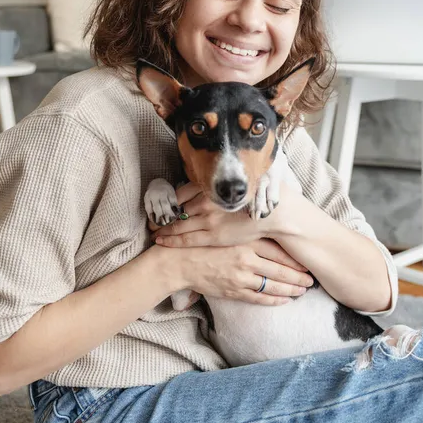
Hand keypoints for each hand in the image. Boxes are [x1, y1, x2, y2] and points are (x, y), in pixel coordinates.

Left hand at [151, 181, 300, 247]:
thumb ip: (216, 183)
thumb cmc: (255, 197)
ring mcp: (208, 220)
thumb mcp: (234, 184)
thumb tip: (200, 181)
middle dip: (160, 214)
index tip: (156, 203)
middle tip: (149, 219)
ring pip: (177, 224)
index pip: (179, 192)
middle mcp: (205, 201)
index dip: (165, 199)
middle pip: (175, 208)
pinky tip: (161, 241)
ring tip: (152, 230)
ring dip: (162, 227)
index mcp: (210, 187)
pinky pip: (186, 239)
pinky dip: (171, 239)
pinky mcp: (212, 237)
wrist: (273, 215)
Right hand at [158, 237, 313, 305]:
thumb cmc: (205, 242)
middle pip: (281, 270)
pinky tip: (285, 300)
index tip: (308, 262)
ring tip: (303, 291)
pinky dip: (274, 300)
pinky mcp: (234, 291)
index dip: (295, 259)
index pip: (279, 252)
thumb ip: (249, 233)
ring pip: (273, 286)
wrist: (181, 260)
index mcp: (246, 241)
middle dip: (299, 277)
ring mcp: (241, 277)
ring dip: (291, 290)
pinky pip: (259, 298)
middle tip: (312, 280)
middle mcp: (247, 259)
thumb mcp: (229, 232)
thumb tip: (273, 232)